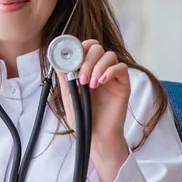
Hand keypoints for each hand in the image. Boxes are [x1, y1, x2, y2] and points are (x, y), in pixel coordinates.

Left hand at [57, 39, 130, 181]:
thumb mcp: (67, 95)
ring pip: (109, 55)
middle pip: (96, 47)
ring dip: (97, 67)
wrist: (95, 134)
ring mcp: (111, 75)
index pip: (84, 47)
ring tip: (90, 85)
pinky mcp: (123, 83)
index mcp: (85, 69)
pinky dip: (110, 71)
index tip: (71, 58)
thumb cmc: (82, 116)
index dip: (78, 47)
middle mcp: (98, 69)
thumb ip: (64, 77)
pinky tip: (101, 82)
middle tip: (81, 78)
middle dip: (87, 59)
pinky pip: (121, 68)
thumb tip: (58, 59)